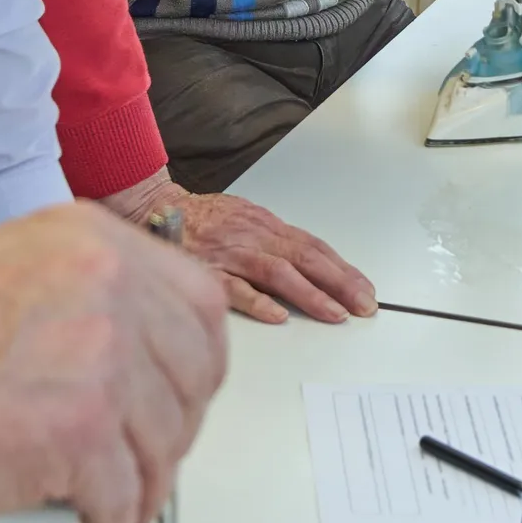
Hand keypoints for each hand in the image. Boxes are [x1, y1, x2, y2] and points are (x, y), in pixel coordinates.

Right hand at [0, 204, 228, 522]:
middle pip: (197, 373)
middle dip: (174, 430)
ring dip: (143, 488)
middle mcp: (103, 281)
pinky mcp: (79, 430)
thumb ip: (71, 303)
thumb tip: (124, 364)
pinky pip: (127, 499)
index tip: (174, 398)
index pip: (197, 303)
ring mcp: (97, 353)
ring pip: (166, 442)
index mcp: (82, 236)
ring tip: (110, 509)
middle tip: (146, 461)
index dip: (190, 366)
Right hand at [105, 175, 376, 326]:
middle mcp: (255, 237)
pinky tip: (278, 316)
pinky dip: (258, 301)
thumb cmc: (203, 219)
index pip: (314, 247)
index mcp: (266, 226)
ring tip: (335, 314)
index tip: (365, 290)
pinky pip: (235, 287)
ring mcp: (232, 253)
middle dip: (340, 283)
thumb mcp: (246, 220)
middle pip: (306, 259)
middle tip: (365, 306)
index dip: (343, 269)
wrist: (155, 207)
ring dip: (310, 295)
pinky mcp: (207, 270)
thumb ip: (273, 241)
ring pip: (278, 273)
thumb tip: (310, 264)